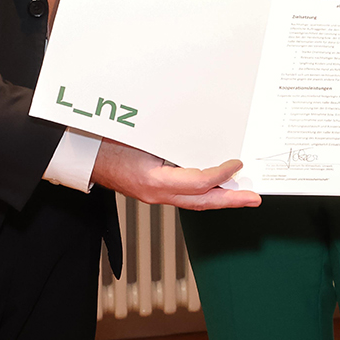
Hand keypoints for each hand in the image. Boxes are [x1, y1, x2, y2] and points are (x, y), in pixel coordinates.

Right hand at [91, 141, 260, 209]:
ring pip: (195, 202)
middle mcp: (156, 194)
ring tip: (243, 195)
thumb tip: (205, 139)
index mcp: (154, 180)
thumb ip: (173, 143)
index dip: (221, 175)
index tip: (237, 165)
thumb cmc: (109, 142)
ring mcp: (154, 197)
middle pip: (202, 202)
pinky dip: (204, 194)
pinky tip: (217, 189)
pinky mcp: (153, 194)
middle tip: (254, 198)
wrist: (86, 156)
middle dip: (231, 200)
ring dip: (220, 199)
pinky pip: (185, 198)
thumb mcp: (144, 137)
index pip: (198, 182)